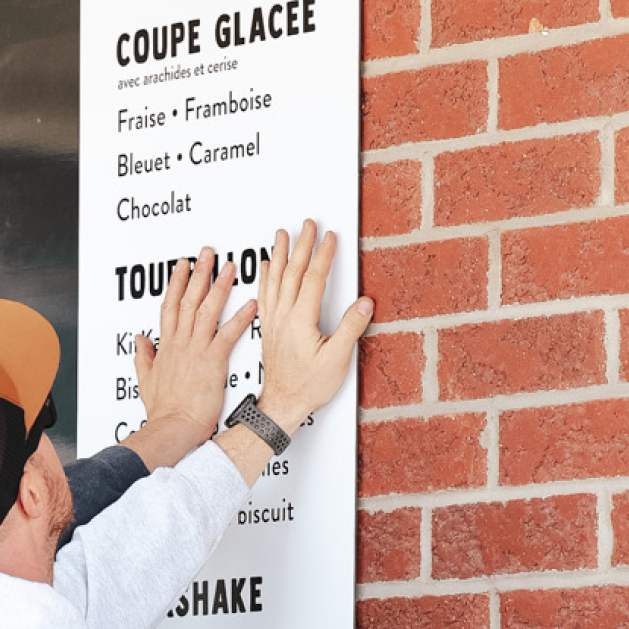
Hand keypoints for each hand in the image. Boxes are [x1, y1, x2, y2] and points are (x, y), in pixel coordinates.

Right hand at [121, 248, 257, 469]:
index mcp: (166, 347)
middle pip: (189, 299)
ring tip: (231, 267)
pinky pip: (229, 334)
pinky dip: (241, 318)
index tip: (183, 266)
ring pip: (208, 310)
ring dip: (220, 286)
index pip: (171, 306)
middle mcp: (181, 343)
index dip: (177, 283)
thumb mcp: (146, 380)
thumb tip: (140, 341)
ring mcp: (196, 350)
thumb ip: (144, 357)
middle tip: (209, 253)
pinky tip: (252, 303)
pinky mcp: (213, 362)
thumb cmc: (163, 411)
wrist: (173, 427)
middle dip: (200, 273)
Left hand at [256, 221, 372, 429]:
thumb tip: (364, 302)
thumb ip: (350, 328)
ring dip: (281, 254)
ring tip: (282, 235)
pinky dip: (266, 277)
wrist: (282, 404)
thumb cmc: (307, 386)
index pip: (313, 279)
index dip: (323, 255)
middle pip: (292, 273)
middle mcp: (283, 317)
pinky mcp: (268, 328)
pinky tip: (267, 266)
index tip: (330, 237)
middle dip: (302, 246)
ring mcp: (273, 321)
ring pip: (275, 280)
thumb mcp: (337, 359)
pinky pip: (265, 294)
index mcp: (300, 320)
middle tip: (307, 224)